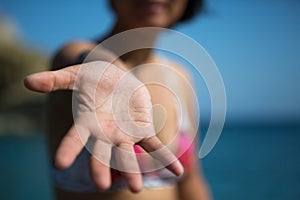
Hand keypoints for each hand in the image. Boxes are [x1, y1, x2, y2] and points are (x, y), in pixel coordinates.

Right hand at [24, 61, 182, 192]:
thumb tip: (27, 82)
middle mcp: (104, 134)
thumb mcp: (75, 75)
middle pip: (101, 154)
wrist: (116, 76)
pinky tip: (177, 170)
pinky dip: (165, 157)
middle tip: (102, 184)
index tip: (59, 164)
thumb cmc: (93, 77)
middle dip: (101, 168)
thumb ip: (55, 80)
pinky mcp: (142, 130)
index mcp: (87, 122)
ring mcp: (124, 134)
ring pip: (128, 155)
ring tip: (138, 187)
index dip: (68, 150)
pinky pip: (154, 146)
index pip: (75, 138)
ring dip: (132, 171)